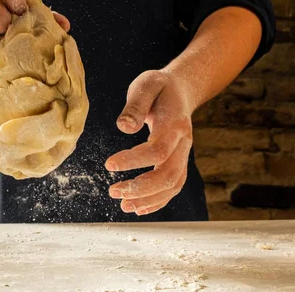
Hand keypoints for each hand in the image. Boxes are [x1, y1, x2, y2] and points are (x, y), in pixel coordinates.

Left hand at [105, 69, 193, 215]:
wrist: (181, 89)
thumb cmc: (159, 87)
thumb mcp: (146, 86)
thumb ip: (135, 105)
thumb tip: (124, 127)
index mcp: (174, 124)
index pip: (157, 150)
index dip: (134, 161)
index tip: (109, 165)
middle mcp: (183, 143)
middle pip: (168, 174)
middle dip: (141, 188)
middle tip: (114, 192)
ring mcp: (184, 154)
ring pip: (173, 184)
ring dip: (148, 199)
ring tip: (123, 205)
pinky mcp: (179, 161)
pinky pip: (174, 186)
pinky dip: (158, 201)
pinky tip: (138, 208)